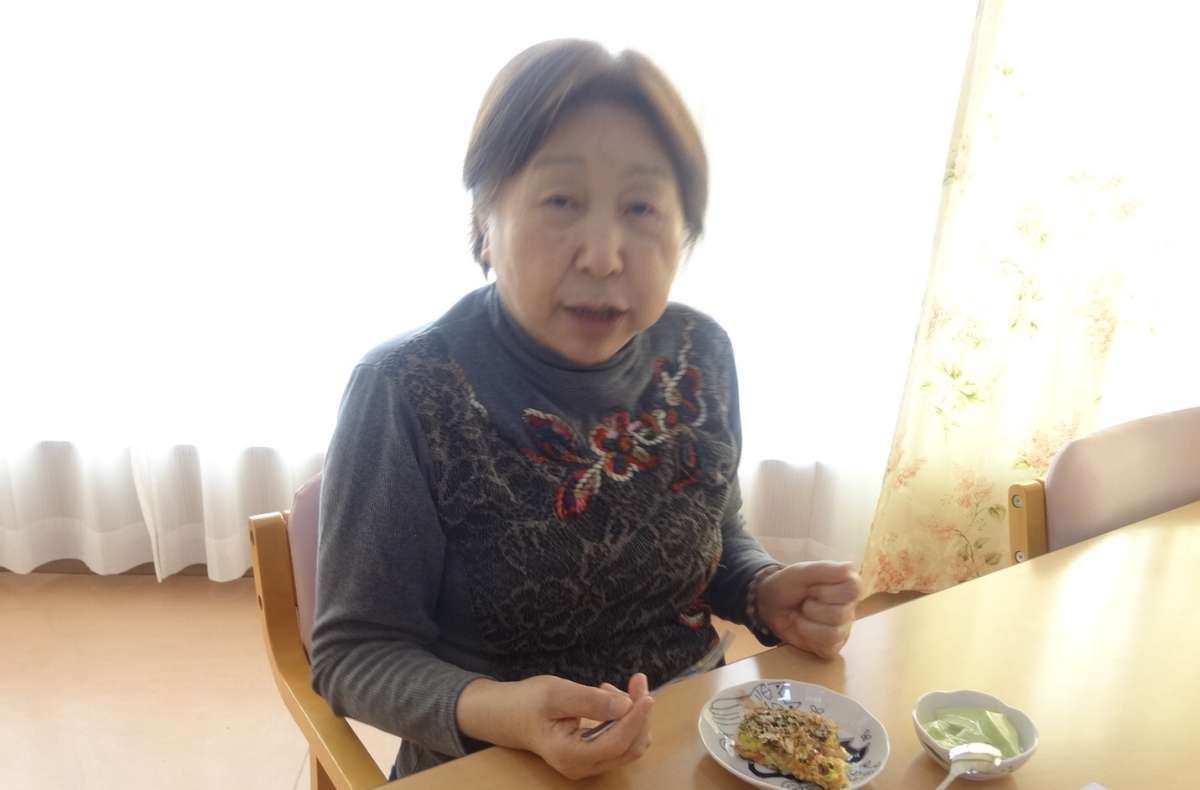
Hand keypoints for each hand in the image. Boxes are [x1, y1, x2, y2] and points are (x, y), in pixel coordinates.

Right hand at [457, 672, 653, 779]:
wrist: (508, 715)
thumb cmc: (527, 702)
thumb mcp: (556, 693)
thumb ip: (589, 701)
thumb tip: (626, 704)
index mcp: (571, 755)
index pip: (618, 742)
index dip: (636, 718)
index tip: (646, 694)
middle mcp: (583, 766)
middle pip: (630, 746)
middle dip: (639, 713)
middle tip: (636, 680)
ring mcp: (589, 763)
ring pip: (630, 743)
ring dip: (632, 713)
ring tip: (608, 686)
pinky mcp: (593, 754)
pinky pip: (620, 739)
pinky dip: (623, 717)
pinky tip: (607, 696)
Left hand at [756, 561, 862, 658]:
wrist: (769, 605)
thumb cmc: (788, 585)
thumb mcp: (801, 572)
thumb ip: (825, 569)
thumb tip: (850, 566)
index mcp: (847, 586)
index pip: (853, 590)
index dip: (827, 591)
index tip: (812, 587)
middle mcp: (849, 608)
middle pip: (840, 614)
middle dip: (812, 607)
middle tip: (804, 602)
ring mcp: (842, 629)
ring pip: (834, 633)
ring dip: (807, 624)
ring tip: (801, 616)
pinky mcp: (832, 646)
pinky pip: (828, 648)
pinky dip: (808, 637)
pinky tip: (803, 629)